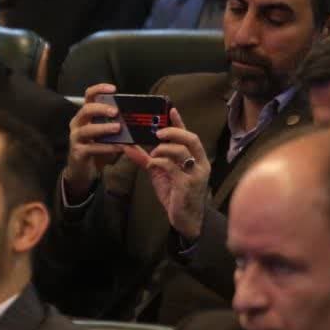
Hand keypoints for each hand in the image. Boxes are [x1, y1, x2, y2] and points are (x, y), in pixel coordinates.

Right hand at [63, 83, 126, 201]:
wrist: (84, 171)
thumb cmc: (97, 149)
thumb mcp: (108, 135)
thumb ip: (118, 126)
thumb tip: (140, 119)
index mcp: (85, 116)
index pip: (89, 96)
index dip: (99, 89)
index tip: (113, 89)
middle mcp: (77, 124)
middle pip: (86, 110)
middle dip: (101, 109)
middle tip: (116, 112)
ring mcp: (76, 138)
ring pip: (87, 129)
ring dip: (104, 128)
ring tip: (118, 128)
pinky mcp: (78, 152)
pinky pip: (92, 148)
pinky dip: (106, 147)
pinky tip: (118, 147)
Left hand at [123, 106, 209, 239]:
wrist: (186, 219)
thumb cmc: (175, 194)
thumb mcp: (159, 174)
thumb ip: (147, 160)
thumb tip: (129, 147)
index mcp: (196, 158)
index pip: (189, 135)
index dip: (180, 122)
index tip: (170, 109)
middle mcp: (200, 163)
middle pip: (191, 138)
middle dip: (174, 131)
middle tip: (157, 132)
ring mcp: (195, 174)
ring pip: (182, 151)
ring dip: (164, 148)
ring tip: (153, 152)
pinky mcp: (187, 185)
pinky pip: (173, 168)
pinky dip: (160, 162)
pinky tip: (152, 164)